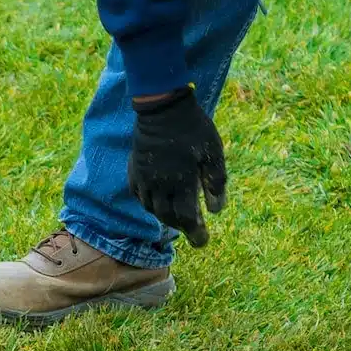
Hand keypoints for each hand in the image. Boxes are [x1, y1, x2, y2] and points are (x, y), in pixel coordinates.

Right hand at [128, 87, 226, 248]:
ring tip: (176, 215)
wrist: (161, 108)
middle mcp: (159, 185)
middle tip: (193, 229)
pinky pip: (139, 195)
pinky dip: (149, 203)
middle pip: (167, 216)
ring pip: (151, 208)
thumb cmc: (193, 128)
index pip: (186, 218)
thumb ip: (215, 182)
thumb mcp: (213, 152)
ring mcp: (143, 178)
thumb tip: (216, 210)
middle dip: (181, 227)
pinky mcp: (134, 170)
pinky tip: (158, 200)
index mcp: (180, 182)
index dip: (195, 233)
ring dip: (165, 215)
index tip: (203, 241)